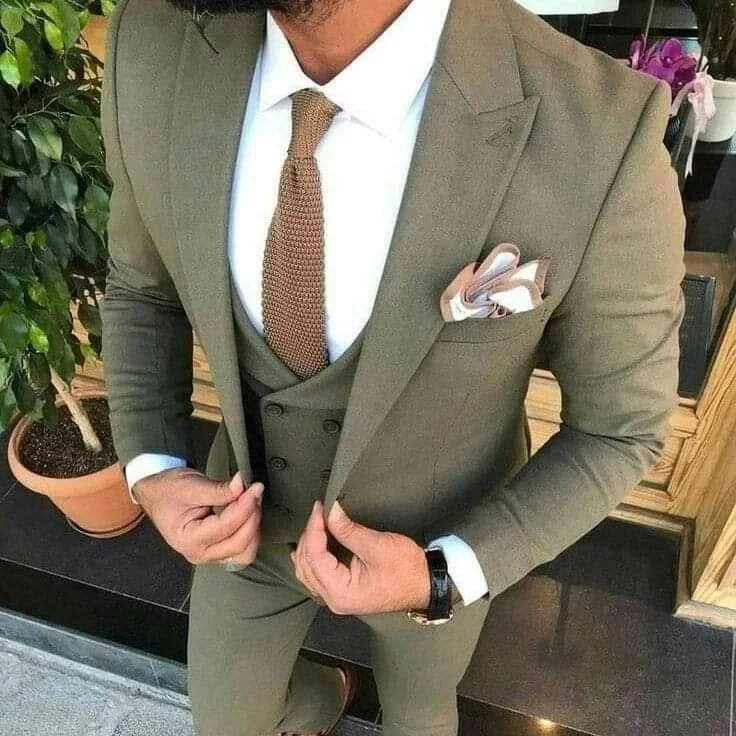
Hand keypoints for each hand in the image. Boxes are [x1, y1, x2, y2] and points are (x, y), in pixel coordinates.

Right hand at [132, 468, 262, 565]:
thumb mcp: (192, 486)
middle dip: (252, 517)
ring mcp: (208, 554)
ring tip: (251, 504)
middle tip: (254, 493)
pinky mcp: (217, 550)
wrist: (155, 494)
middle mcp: (199, 553)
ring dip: (253, 528)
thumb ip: (221, 489)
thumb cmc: (167, 491)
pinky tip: (248, 515)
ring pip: (244, 552)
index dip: (245, 506)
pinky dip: (249, 533)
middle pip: (239, 544)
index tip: (255, 489)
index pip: (227, 526)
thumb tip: (242, 485)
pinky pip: (241, 549)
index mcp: (188, 539)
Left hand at [291, 500, 429, 614]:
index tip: (320, 508)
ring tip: (317, 523)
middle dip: (310, 535)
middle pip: (306, 564)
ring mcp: (337, 597)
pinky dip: (312, 556)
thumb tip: (331, 511)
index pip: (315, 557)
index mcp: (341, 592)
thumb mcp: (378, 545)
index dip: (314, 529)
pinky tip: (314, 543)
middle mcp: (334, 599)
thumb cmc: (407, 570)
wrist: (426, 584)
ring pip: (307, 570)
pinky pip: (316, 574)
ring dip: (309, 545)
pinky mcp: (342, 591)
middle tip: (320, 512)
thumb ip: (349, 530)